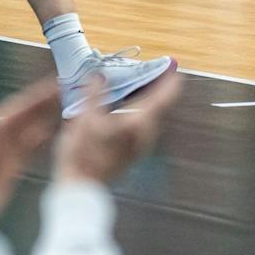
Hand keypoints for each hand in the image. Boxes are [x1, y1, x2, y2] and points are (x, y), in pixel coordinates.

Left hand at [0, 77, 60, 220]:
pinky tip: (50, 132)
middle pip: (22, 117)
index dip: (33, 98)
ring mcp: (2, 154)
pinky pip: (26, 147)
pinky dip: (38, 138)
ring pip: (26, 130)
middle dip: (42, 104)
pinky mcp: (8, 168)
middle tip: (63, 92)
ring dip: (43, 118)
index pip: (13, 110)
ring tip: (62, 106)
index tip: (51, 87)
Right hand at [54, 72, 181, 184]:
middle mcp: (145, 133)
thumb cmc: (83, 154)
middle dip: (158, 87)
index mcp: (138, 122)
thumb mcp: (85, 118)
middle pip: (160, 105)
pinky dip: (141, 111)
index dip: (170, 80)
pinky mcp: (134, 152)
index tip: (174, 66)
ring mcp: (141, 145)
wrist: (80, 188)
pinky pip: (144, 125)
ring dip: (150, 99)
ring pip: (152, 116)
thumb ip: (94, 94)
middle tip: (154, 70)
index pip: (164, 96)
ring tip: (141, 83)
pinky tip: (127, 106)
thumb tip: (98, 76)